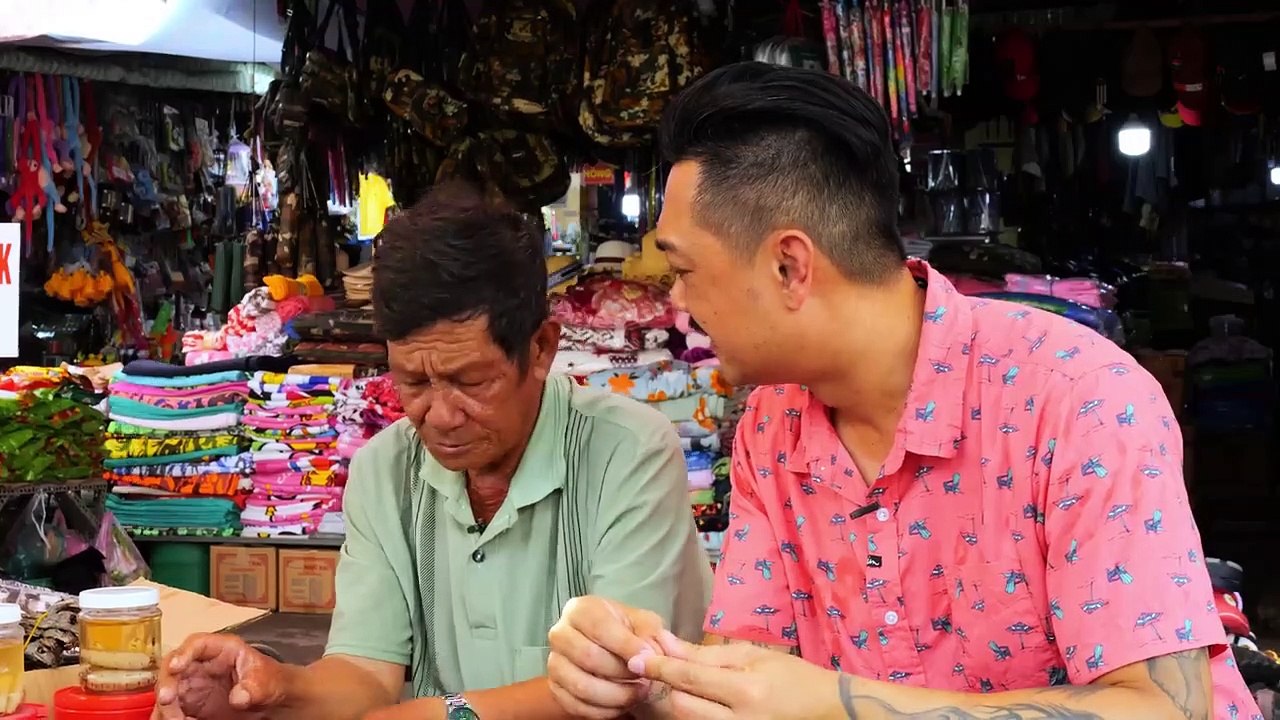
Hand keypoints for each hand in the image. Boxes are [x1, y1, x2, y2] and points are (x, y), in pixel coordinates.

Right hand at [152, 634, 286, 719]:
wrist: (269, 700)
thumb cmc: (268, 680)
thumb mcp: (268, 679)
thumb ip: (255, 685)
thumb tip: (239, 696)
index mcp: (221, 649)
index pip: (198, 643)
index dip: (183, 653)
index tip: (175, 666)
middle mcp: (200, 665)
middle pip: (173, 667)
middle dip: (167, 682)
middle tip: (167, 699)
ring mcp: (191, 685)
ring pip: (168, 691)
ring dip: (166, 706)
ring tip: (176, 719)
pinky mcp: (187, 705)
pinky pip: (171, 711)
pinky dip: (171, 717)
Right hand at [546, 596, 674, 718]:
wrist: (610, 650)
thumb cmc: (627, 632)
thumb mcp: (644, 624)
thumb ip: (652, 634)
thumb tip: (652, 654)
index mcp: (581, 610)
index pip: (601, 627)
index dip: (627, 646)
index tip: (649, 659)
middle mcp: (561, 634)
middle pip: (588, 657)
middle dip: (622, 673)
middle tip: (645, 679)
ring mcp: (555, 663)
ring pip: (582, 686)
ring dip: (616, 695)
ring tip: (638, 693)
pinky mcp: (556, 689)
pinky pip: (577, 706)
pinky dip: (604, 710)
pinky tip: (622, 704)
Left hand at [628, 641, 839, 719]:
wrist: (827, 711)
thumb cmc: (792, 676)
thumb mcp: (752, 656)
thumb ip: (706, 655)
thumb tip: (665, 642)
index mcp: (746, 691)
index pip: (690, 679)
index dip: (659, 668)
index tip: (636, 658)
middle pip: (682, 707)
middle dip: (668, 687)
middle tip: (659, 668)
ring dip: (679, 702)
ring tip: (679, 684)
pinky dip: (695, 714)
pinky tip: (696, 699)